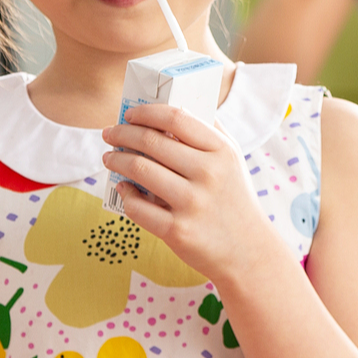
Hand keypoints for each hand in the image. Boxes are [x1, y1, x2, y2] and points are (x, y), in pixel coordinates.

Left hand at [101, 103, 283, 287]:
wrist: (248, 251)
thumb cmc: (233, 199)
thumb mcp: (233, 160)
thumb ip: (209, 132)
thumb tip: (173, 107)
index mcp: (221, 151)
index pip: (176, 118)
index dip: (146, 112)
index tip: (130, 114)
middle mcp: (208, 174)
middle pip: (151, 141)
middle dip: (122, 134)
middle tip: (110, 134)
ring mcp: (192, 203)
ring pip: (139, 170)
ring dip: (116, 161)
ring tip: (110, 159)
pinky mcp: (178, 231)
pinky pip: (138, 207)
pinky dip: (126, 195)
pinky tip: (125, 189)